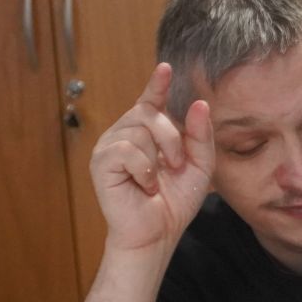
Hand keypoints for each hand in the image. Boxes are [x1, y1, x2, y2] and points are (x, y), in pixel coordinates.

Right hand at [89, 63, 213, 254]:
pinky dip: (142, 169)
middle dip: (171, 138)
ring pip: (138, 130)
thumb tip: (198, 104)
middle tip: (176, 164)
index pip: (150, 102)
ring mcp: (109, 146)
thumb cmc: (174, 202)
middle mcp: (125, 134)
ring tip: (156, 180)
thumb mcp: (199, 166)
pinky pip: (126, 149)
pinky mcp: (100, 162)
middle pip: (148, 112)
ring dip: (158, 157)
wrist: (157, 234)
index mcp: (147, 133)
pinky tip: (143, 185)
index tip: (166, 67)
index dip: (157, 84)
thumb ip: (200, 136)